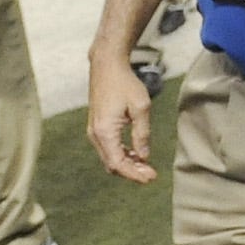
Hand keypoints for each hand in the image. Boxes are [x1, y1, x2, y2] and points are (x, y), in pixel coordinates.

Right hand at [86, 52, 157, 183]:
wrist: (107, 66)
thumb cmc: (125, 84)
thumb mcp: (141, 107)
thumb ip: (142, 134)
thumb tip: (144, 156)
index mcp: (104, 131)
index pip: (118, 163)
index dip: (134, 174)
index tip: (151, 177)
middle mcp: (95, 134)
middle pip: (112, 164)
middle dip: (131, 172)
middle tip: (151, 174)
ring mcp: (93, 131)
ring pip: (109, 158)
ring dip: (127, 164)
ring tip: (146, 166)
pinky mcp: (96, 127)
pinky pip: (107, 148)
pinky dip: (121, 154)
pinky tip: (136, 154)